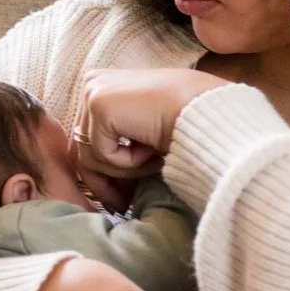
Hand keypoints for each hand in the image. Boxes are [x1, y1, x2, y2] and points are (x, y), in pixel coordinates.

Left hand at [72, 68, 226, 209]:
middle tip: (123, 206)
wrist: (206, 111)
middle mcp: (93, 84)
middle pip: (83, 149)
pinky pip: (102, 154)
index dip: (104, 173)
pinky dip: (128, 162)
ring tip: (154, 163)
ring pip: (91, 156)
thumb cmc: (187, 120)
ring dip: (125, 171)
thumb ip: (121, 147)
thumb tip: (102, 185)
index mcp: (104, 86)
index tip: (121, 197)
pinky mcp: (99, 105)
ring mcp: (93, 92)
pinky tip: (151, 150)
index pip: (88, 138)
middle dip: (105, 182)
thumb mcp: (144, 133)